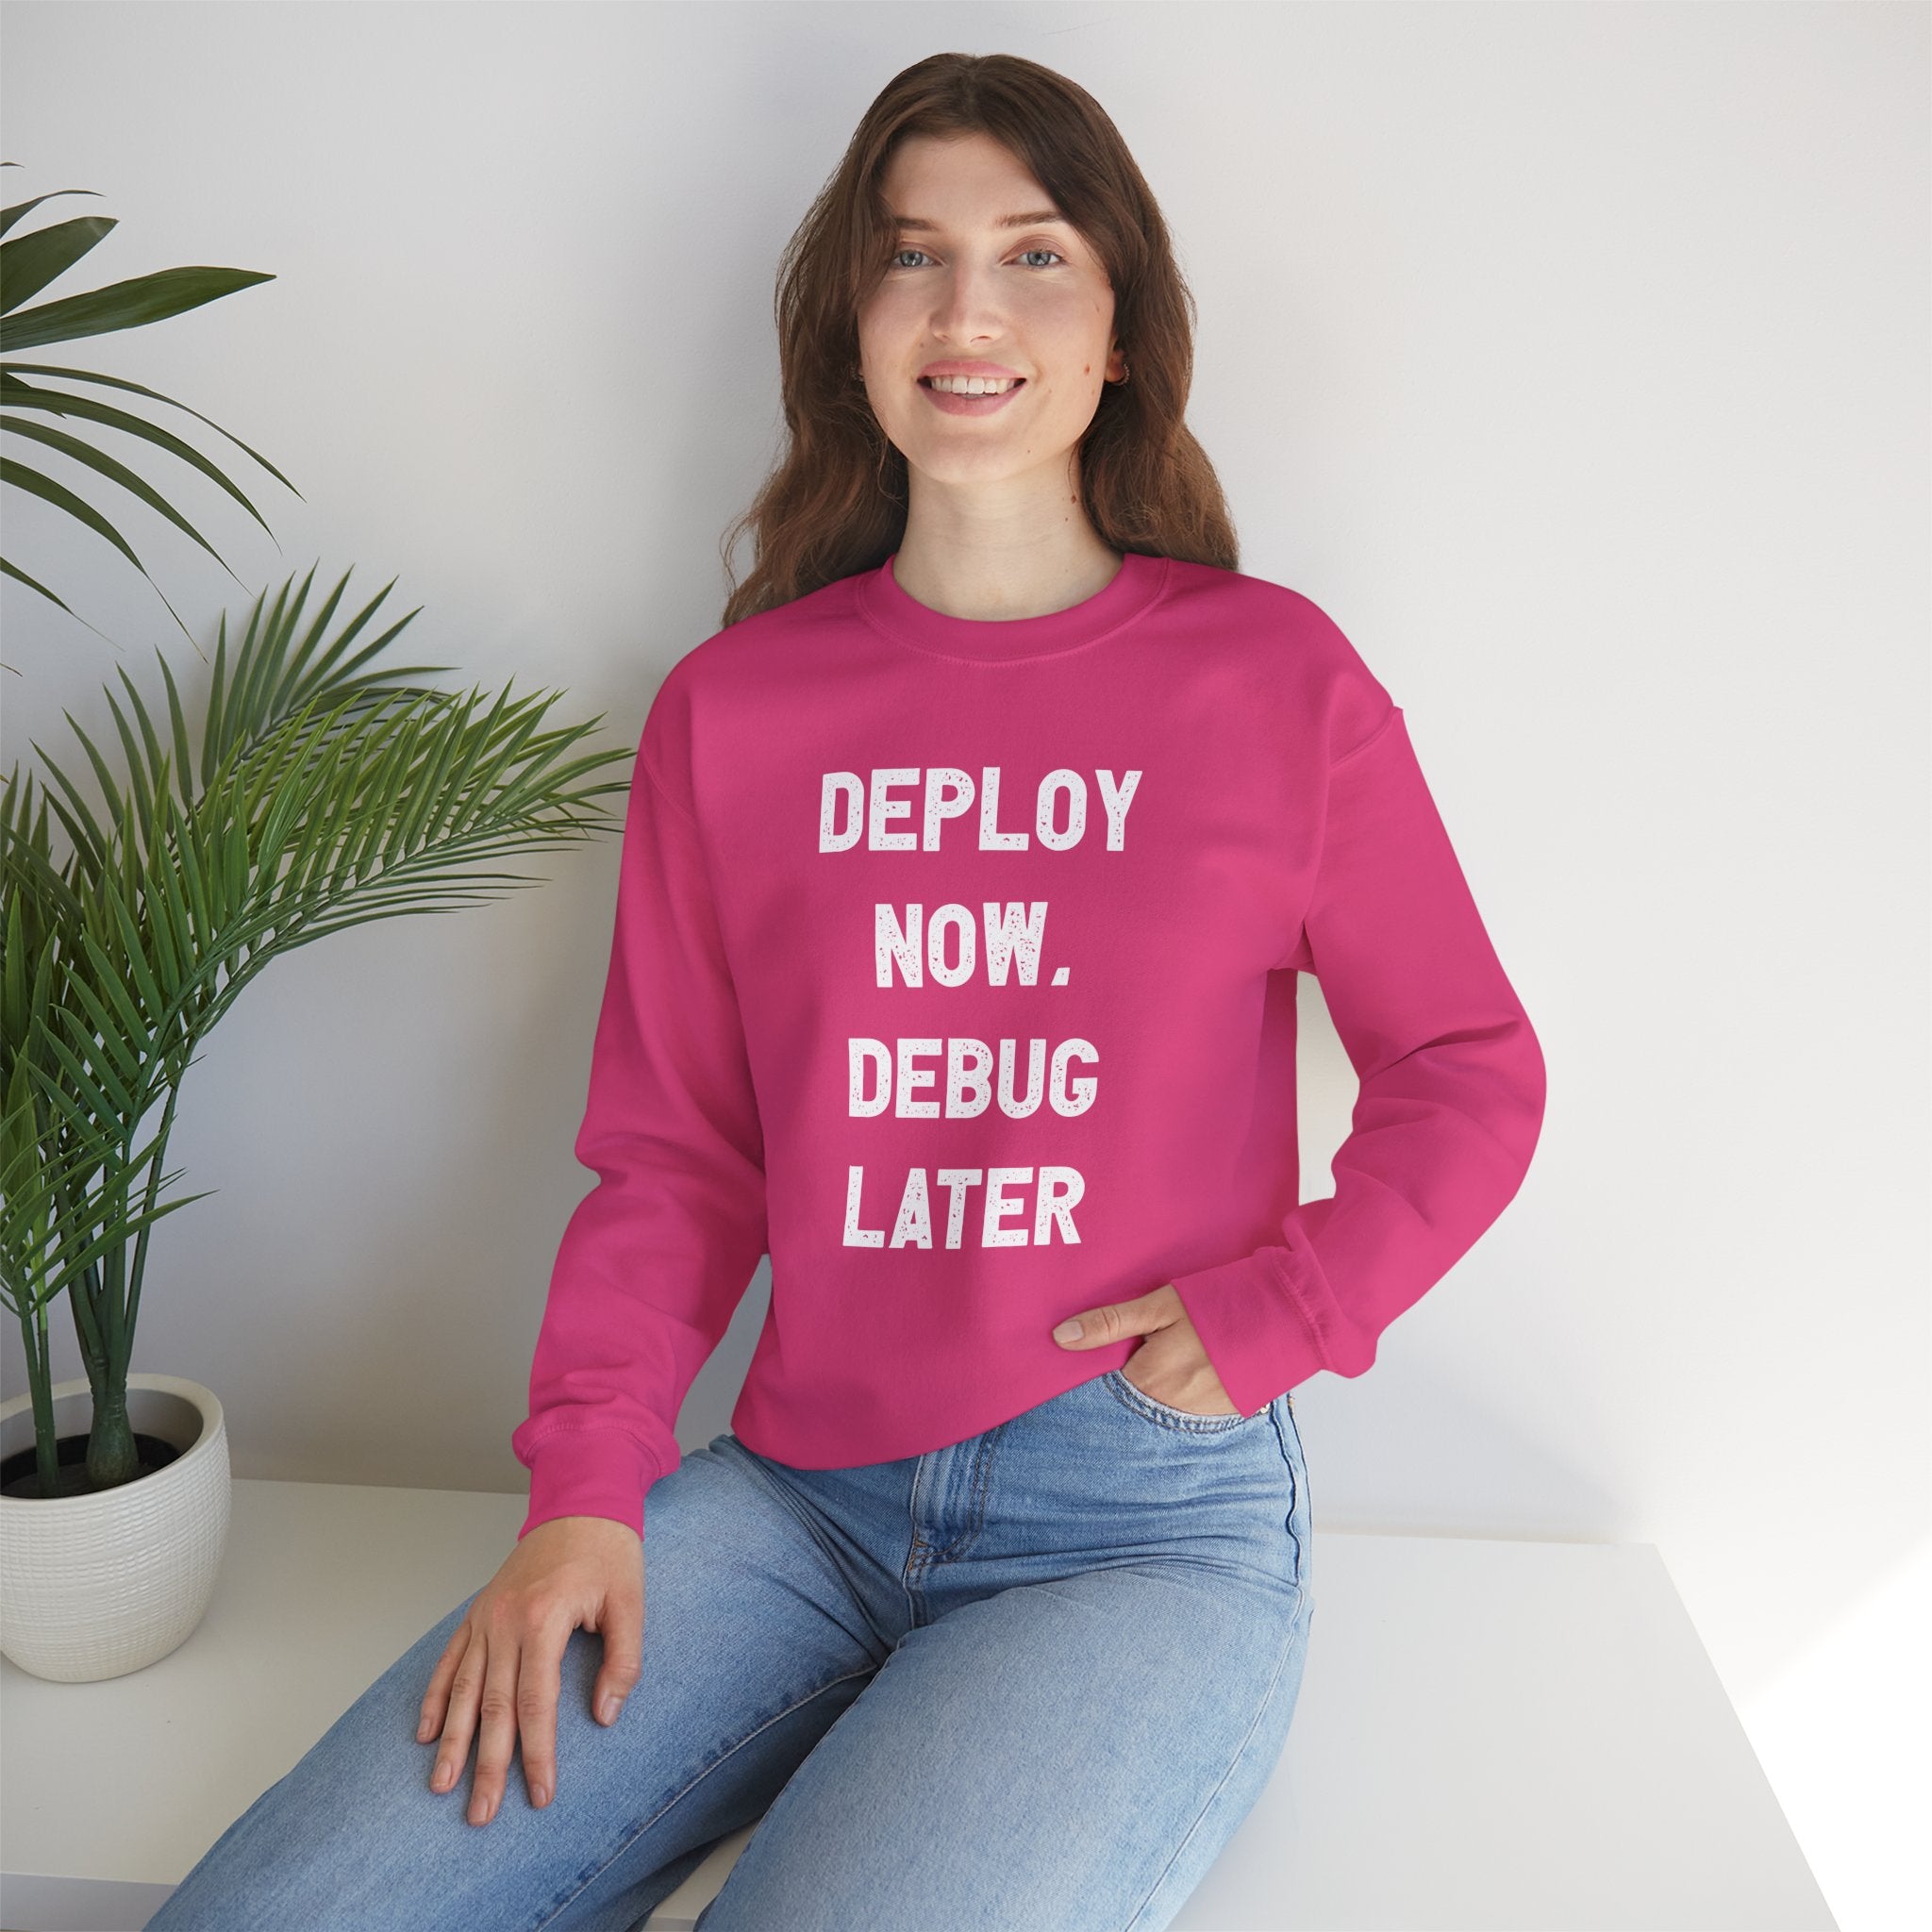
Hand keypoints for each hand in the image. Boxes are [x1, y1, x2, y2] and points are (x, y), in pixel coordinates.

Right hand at [417, 1514, 642, 1825]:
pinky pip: (450, 1659)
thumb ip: (623, 1661)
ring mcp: (487, 1616)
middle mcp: (506, 1621)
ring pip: (462, 1689)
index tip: (539, 1794)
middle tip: (480, 1813)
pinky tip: (426, 1732)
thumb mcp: (630, 1603)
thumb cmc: (608, 1551)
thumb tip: (604, 1716)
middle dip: (486, 1764)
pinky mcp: (479, 1612)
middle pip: (492, 1706)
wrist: (581, 1501)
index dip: (537, 1753)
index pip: (536, 1703)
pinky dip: (434, 1696)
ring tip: (441, 1786)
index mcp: (544, 1619)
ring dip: (451, 1740)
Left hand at [1051, 1283, 1240, 1415]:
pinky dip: (1187, 1393)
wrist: (1288, 1313)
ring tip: (1177, 1356)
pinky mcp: (1227, 1414)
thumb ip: (1112, 1323)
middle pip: (1134, 1400)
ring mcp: (1202, 1415)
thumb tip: (1061, 1338)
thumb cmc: (1221, 1302)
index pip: (1106, 1389)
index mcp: (1151, 1380)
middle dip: (1131, 1381)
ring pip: (1163, 1406)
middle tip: (1147, 1350)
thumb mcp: (1161, 1305)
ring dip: (1161, 1388)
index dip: (1102, 1371)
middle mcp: (1172, 1408)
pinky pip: (1192, 1410)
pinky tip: (1198, 1368)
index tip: (1102, 1359)